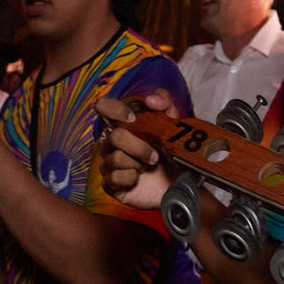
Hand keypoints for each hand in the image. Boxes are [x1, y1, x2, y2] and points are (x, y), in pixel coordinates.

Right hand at [95, 91, 179, 209]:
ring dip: (138, 163)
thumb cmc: (172, 153)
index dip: (114, 109)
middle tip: (155, 156)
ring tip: (149, 167)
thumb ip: (165, 104)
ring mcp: (109, 163)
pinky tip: (139, 179)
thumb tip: (151, 99)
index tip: (132, 118)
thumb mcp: (175, 126)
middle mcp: (112, 142)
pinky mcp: (111, 183)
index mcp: (123, 125)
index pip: (104, 107)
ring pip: (115, 158)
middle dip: (139, 147)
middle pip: (114, 136)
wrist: (180, 184)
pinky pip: (113, 178)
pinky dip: (130, 178)